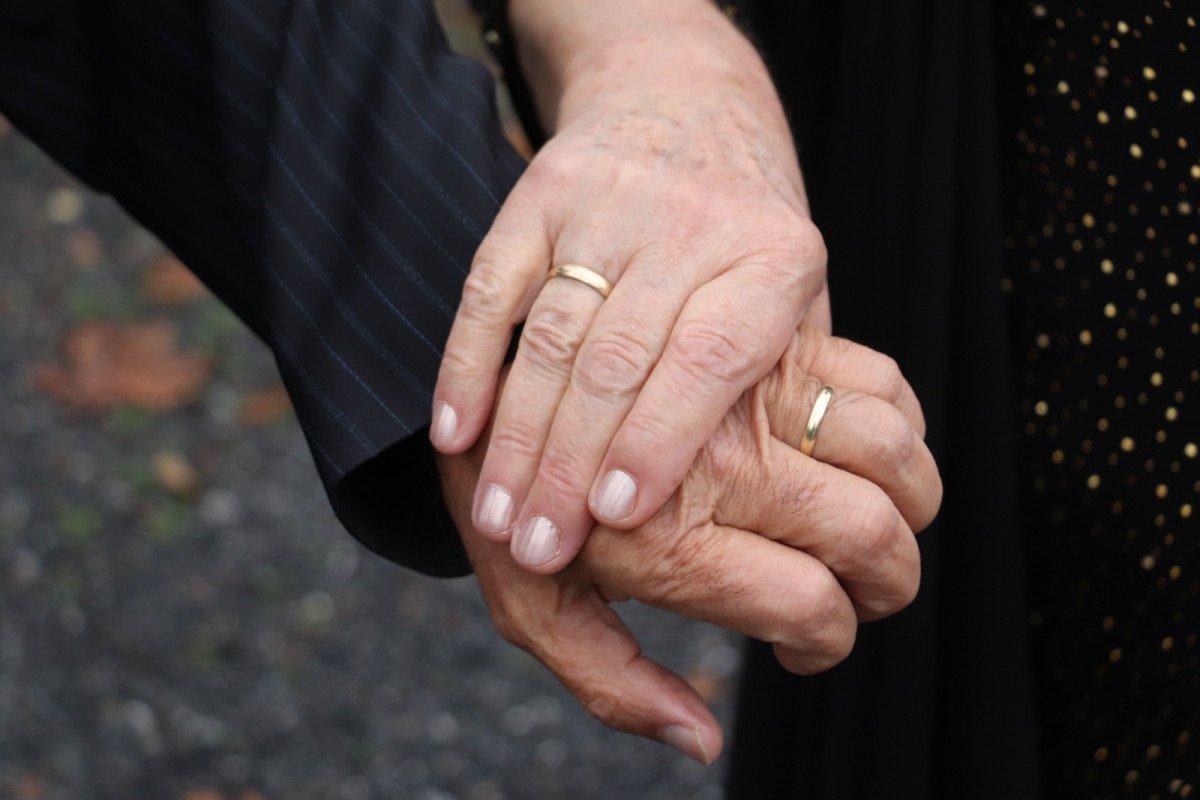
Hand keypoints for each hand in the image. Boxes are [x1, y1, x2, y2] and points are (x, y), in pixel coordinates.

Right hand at [430, 0, 828, 571]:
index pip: (708, 360)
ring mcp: (608, 203)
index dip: (659, 439)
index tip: (617, 516)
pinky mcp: (540, 194)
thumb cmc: (747, 236)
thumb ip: (774, 394)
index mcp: (773, 260)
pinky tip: (453, 435)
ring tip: (494, 519)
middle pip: (618, 359)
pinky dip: (468, 365)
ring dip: (516, 435)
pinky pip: (493, 288)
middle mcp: (691, 225)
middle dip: (571, 463)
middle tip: (538, 549)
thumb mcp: (794, 303)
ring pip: (551, 333)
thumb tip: (738, 525)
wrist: (689, 101)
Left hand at [439, 327, 940, 761]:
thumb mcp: (534, 610)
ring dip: (907, 502)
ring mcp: (753, 396)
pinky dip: (897, 423)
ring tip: (867, 525)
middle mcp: (724, 465)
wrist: (490, 386)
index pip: (811, 608)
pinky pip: (877, 379)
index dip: (825, 645)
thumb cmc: (514, 508)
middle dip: (889, 585)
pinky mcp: (768, 342)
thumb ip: (613, 686)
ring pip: (892, 449)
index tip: (802, 647)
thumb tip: (703, 740)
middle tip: (859, 594)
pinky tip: (859, 458)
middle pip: (872, 532)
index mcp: (671, 543)